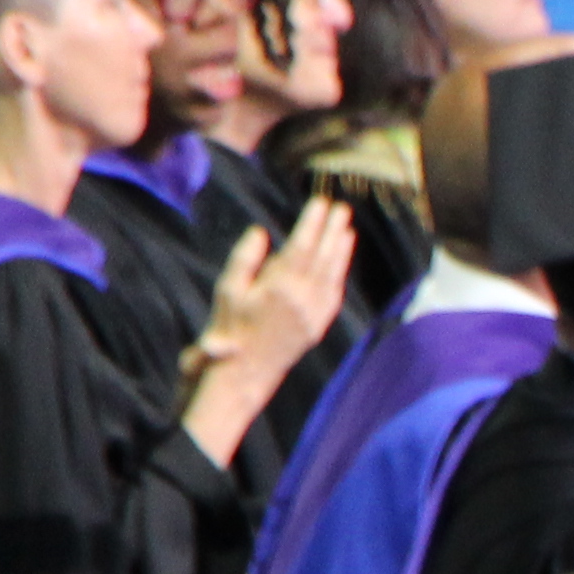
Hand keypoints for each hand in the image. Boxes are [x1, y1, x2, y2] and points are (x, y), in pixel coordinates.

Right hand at [196, 200, 357, 389]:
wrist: (244, 371)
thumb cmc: (230, 327)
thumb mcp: (227, 290)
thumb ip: (244, 260)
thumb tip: (260, 232)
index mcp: (278, 287)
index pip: (302, 247)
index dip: (312, 223)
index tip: (320, 203)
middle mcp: (302, 300)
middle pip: (322, 257)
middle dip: (332, 230)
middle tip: (341, 208)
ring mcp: (314, 314)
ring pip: (333, 275)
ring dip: (341, 250)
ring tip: (346, 229)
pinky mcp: (318, 327)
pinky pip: (334, 295)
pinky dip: (339, 274)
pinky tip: (341, 262)